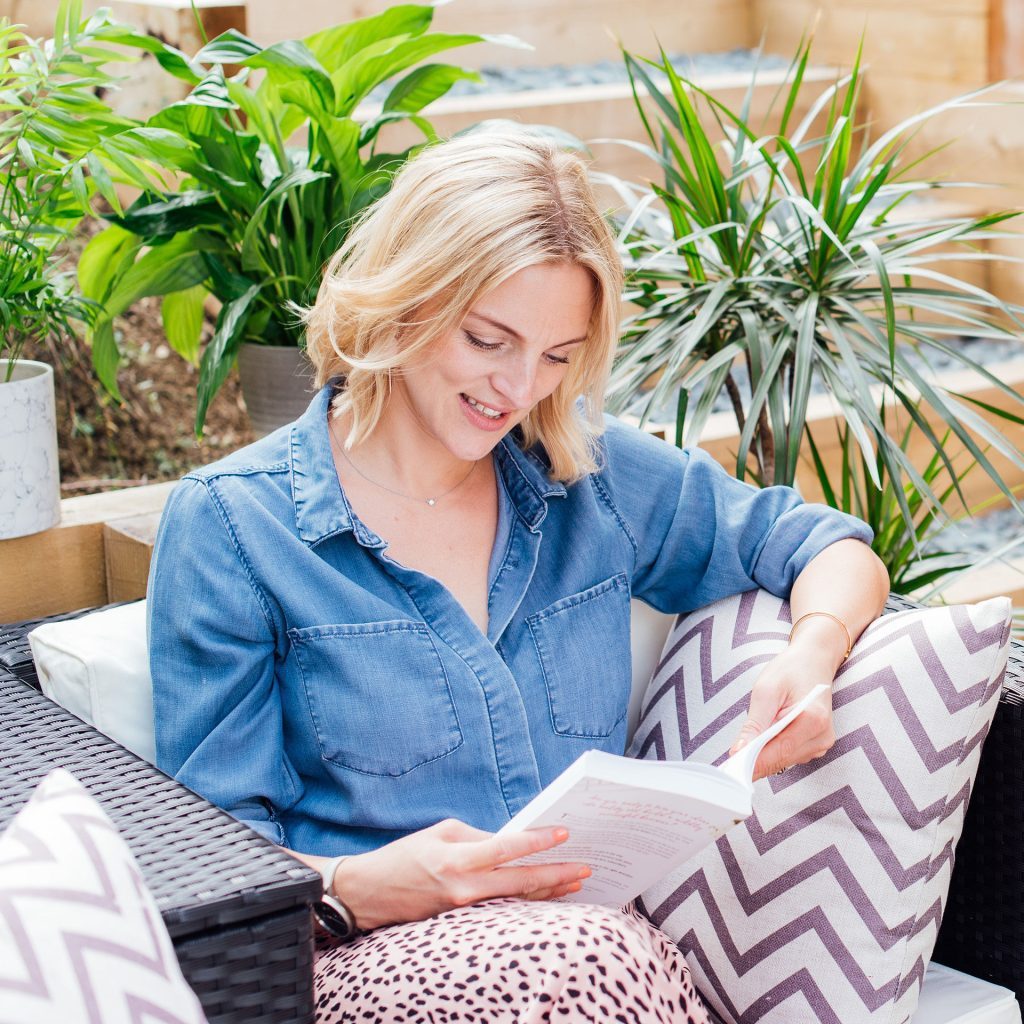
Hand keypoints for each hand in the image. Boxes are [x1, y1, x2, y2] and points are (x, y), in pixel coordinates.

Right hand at [335, 818, 590, 930]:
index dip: (537, 841)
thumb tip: (511, 841)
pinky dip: (526, 902)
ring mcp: (464, 908)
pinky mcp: (462, 920)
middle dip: (556, 874)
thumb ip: (478, 837)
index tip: (563, 834)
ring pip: (516, 900)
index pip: (506, 848)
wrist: (370, 892)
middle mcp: (464, 886)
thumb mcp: (440, 833)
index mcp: (457, 857)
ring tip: (575, 882)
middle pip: (520, 881)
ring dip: (548, 891)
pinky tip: (545, 897)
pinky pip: (502, 909)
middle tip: (585, 867)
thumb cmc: (405, 856)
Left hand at [728, 644, 835, 779]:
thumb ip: (755, 723)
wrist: (813, 662)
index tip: (731, 768)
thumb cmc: (789, 671)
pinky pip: (789, 755)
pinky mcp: (816, 745)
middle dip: (755, 762)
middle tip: (729, 763)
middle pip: (782, 759)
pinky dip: (772, 751)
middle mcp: (822, 736)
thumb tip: (740, 751)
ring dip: (763, 757)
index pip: (779, 751)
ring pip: (784, 761)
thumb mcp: (766, 690)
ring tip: (743, 751)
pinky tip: (760, 743)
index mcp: (813, 720)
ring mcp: (821, 743)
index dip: (754, 762)